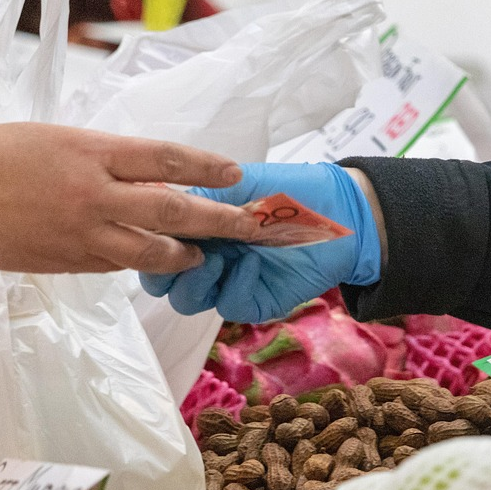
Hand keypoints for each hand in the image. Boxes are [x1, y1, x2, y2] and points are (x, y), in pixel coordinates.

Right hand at [0, 123, 259, 273]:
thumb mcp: (53, 138)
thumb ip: (100, 156)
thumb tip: (143, 172)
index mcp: (90, 152)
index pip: (166, 159)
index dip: (207, 167)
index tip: (237, 174)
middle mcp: (93, 194)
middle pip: (172, 211)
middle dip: (218, 220)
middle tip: (248, 226)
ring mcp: (80, 234)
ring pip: (149, 251)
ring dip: (183, 254)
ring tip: (201, 254)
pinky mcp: (64, 264)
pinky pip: (113, 266)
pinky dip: (136, 263)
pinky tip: (150, 262)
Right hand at [139, 162, 383, 322]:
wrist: (341, 213)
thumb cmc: (290, 190)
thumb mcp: (238, 184)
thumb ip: (197, 198)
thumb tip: (153, 206)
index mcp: (196, 226)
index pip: (154, 241)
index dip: (148, 238)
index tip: (157, 225)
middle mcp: (206, 255)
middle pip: (161, 280)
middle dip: (163, 268)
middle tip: (182, 250)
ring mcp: (227, 281)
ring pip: (187, 299)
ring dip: (195, 279)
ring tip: (216, 258)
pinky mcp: (252, 301)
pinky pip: (228, 305)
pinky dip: (235, 286)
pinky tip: (252, 262)